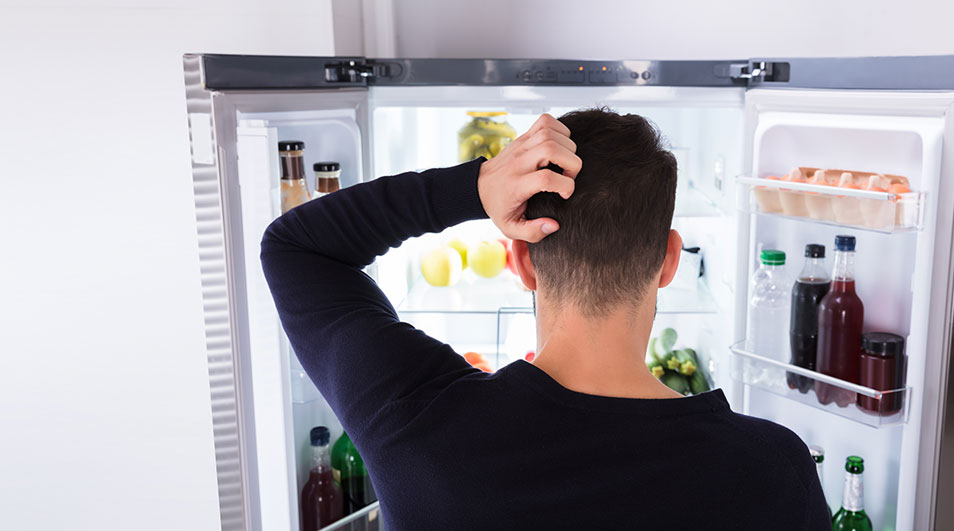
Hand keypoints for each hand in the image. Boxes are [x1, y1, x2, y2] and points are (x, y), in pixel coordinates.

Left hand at [477, 114, 581, 242]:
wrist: (479, 187)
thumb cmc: (499, 207)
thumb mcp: (510, 228)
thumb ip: (532, 232)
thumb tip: (553, 225)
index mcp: (516, 185)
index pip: (546, 178)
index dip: (565, 186)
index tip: (565, 195)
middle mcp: (519, 162)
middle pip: (551, 148)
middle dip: (571, 163)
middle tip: (568, 176)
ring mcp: (521, 146)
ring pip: (550, 133)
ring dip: (567, 146)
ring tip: (564, 163)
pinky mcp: (523, 137)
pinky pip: (546, 121)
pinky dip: (560, 129)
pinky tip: (559, 146)